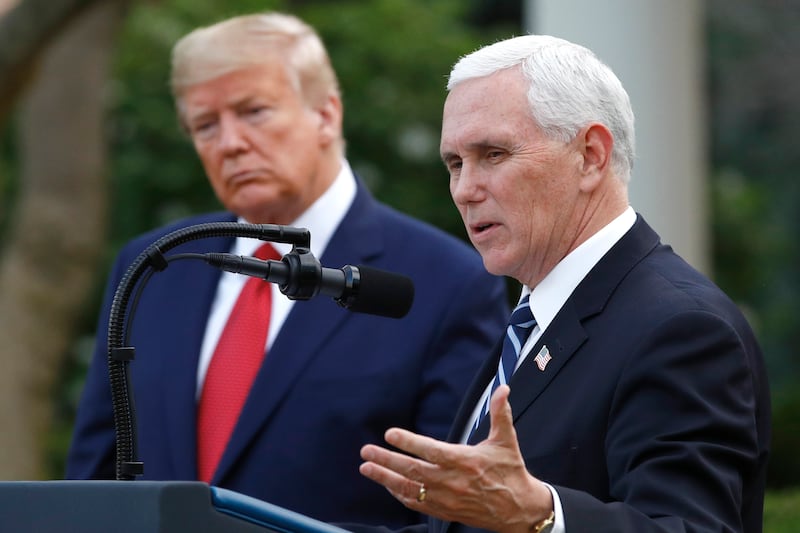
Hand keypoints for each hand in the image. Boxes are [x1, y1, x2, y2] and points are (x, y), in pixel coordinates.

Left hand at [359, 385, 552, 532]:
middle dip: (386, 460)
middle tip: (366, 451)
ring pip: (409, 489)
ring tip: (366, 467)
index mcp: (464, 461)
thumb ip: (501, 413)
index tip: (389, 434)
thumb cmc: (510, 472)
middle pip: (412, 471)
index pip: (430, 450)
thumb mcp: (506, 441)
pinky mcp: (445, 511)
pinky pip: (416, 504)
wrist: (519, 510)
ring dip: (385, 478)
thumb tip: (503, 388)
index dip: (408, 442)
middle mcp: (452, 482)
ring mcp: (446, 499)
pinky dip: (399, 494)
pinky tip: (387, 484)